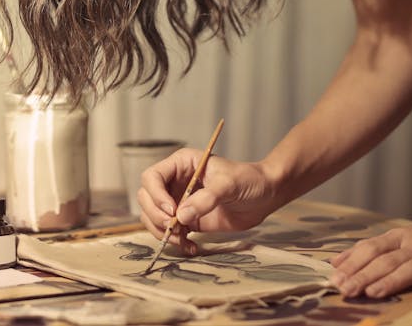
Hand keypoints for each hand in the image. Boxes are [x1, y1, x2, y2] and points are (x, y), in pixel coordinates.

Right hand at [138, 150, 278, 253]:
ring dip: (163, 232)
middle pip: (146, 198)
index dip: (156, 195)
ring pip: (153, 217)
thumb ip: (206, 199)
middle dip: (156, 216)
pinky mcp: (188, 220)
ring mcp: (179, 201)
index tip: (172, 211)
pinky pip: (170, 232)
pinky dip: (176, 242)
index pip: (152, 177)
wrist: (265, 195)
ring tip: (184, 240)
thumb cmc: (249, 180)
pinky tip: (192, 247)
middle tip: (175, 228)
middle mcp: (175, 182)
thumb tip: (181, 216)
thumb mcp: (229, 184)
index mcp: (181, 164)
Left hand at [329, 212, 411, 297]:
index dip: (352, 262)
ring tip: (374, 292)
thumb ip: (375, 250)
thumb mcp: (405, 239)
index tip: (334, 278)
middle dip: (364, 275)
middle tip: (346, 290)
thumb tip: (338, 262)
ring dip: (393, 280)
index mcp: (402, 237)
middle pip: (387, 260)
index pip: (372, 248)